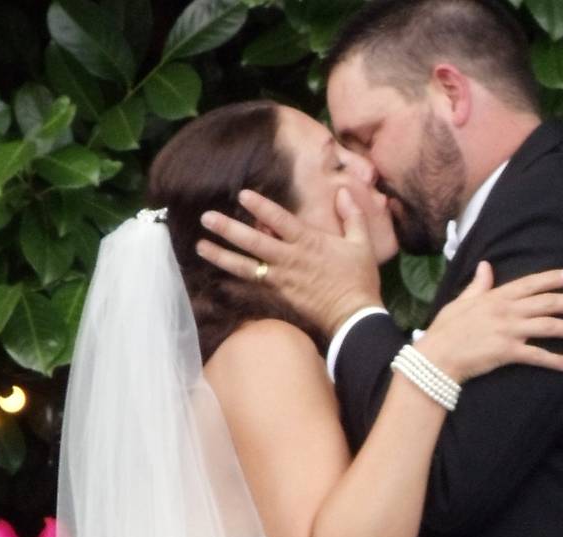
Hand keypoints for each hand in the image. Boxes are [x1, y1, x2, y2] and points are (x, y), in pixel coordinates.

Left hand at [196, 188, 382, 336]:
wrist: (353, 317)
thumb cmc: (359, 278)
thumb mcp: (361, 243)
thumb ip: (352, 216)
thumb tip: (343, 192)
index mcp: (308, 242)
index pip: (279, 219)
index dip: (260, 206)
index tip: (241, 194)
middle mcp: (289, 259)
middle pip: (253, 242)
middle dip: (228, 229)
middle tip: (206, 218)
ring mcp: (281, 279)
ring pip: (245, 266)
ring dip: (221, 255)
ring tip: (200, 246)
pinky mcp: (278, 296)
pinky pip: (251, 286)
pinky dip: (233, 281)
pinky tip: (218, 275)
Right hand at [415, 263, 562, 382]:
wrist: (437, 356)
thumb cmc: (446, 329)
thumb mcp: (461, 301)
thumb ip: (478, 285)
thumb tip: (486, 266)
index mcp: (496, 297)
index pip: (530, 284)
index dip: (552, 278)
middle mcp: (507, 311)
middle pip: (548, 303)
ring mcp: (509, 331)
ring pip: (548, 327)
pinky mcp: (508, 352)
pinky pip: (537, 356)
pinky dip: (555, 360)